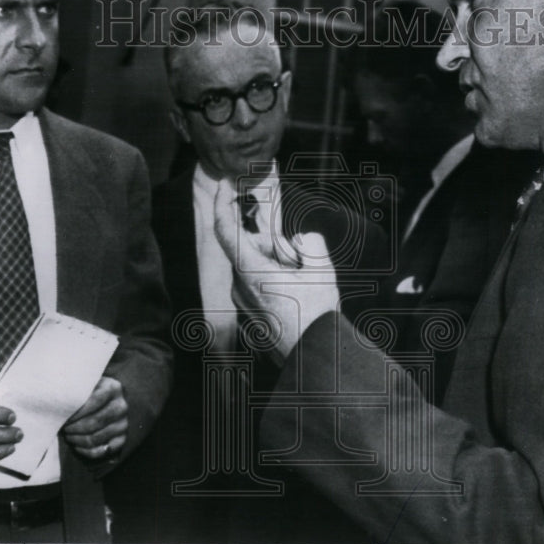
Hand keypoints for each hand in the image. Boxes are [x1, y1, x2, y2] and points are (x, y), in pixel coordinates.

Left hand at [63, 376, 127, 460]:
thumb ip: (75, 387)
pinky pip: (101, 451)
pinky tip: (76, 445)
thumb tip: (59, 396)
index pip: (94, 401)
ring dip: (76, 439)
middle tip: (62, 427)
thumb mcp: (85, 384)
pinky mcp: (122, 439)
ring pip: (95, 438)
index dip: (76, 411)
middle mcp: (121, 406)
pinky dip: (85, 450)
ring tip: (67, 435)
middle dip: (74, 427)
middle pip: (94, 422)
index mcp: (113, 388)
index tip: (62, 415)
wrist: (105, 402)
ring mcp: (123, 424)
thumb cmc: (88, 393)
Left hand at [214, 179, 339, 359]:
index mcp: (251, 271)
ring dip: (275, 265)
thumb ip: (310, 243)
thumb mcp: (322, 271)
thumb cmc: (316, 316)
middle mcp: (239, 286)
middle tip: (299, 260)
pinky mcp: (248, 315)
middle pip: (249, 248)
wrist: (313, 359)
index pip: (225, 230)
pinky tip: (296, 296)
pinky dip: (273, 281)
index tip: (224, 184)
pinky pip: (256, 285)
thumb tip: (300, 239)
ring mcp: (242, 303)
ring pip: (253, 266)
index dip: (221, 203)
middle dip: (272, 244)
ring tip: (302, 284)